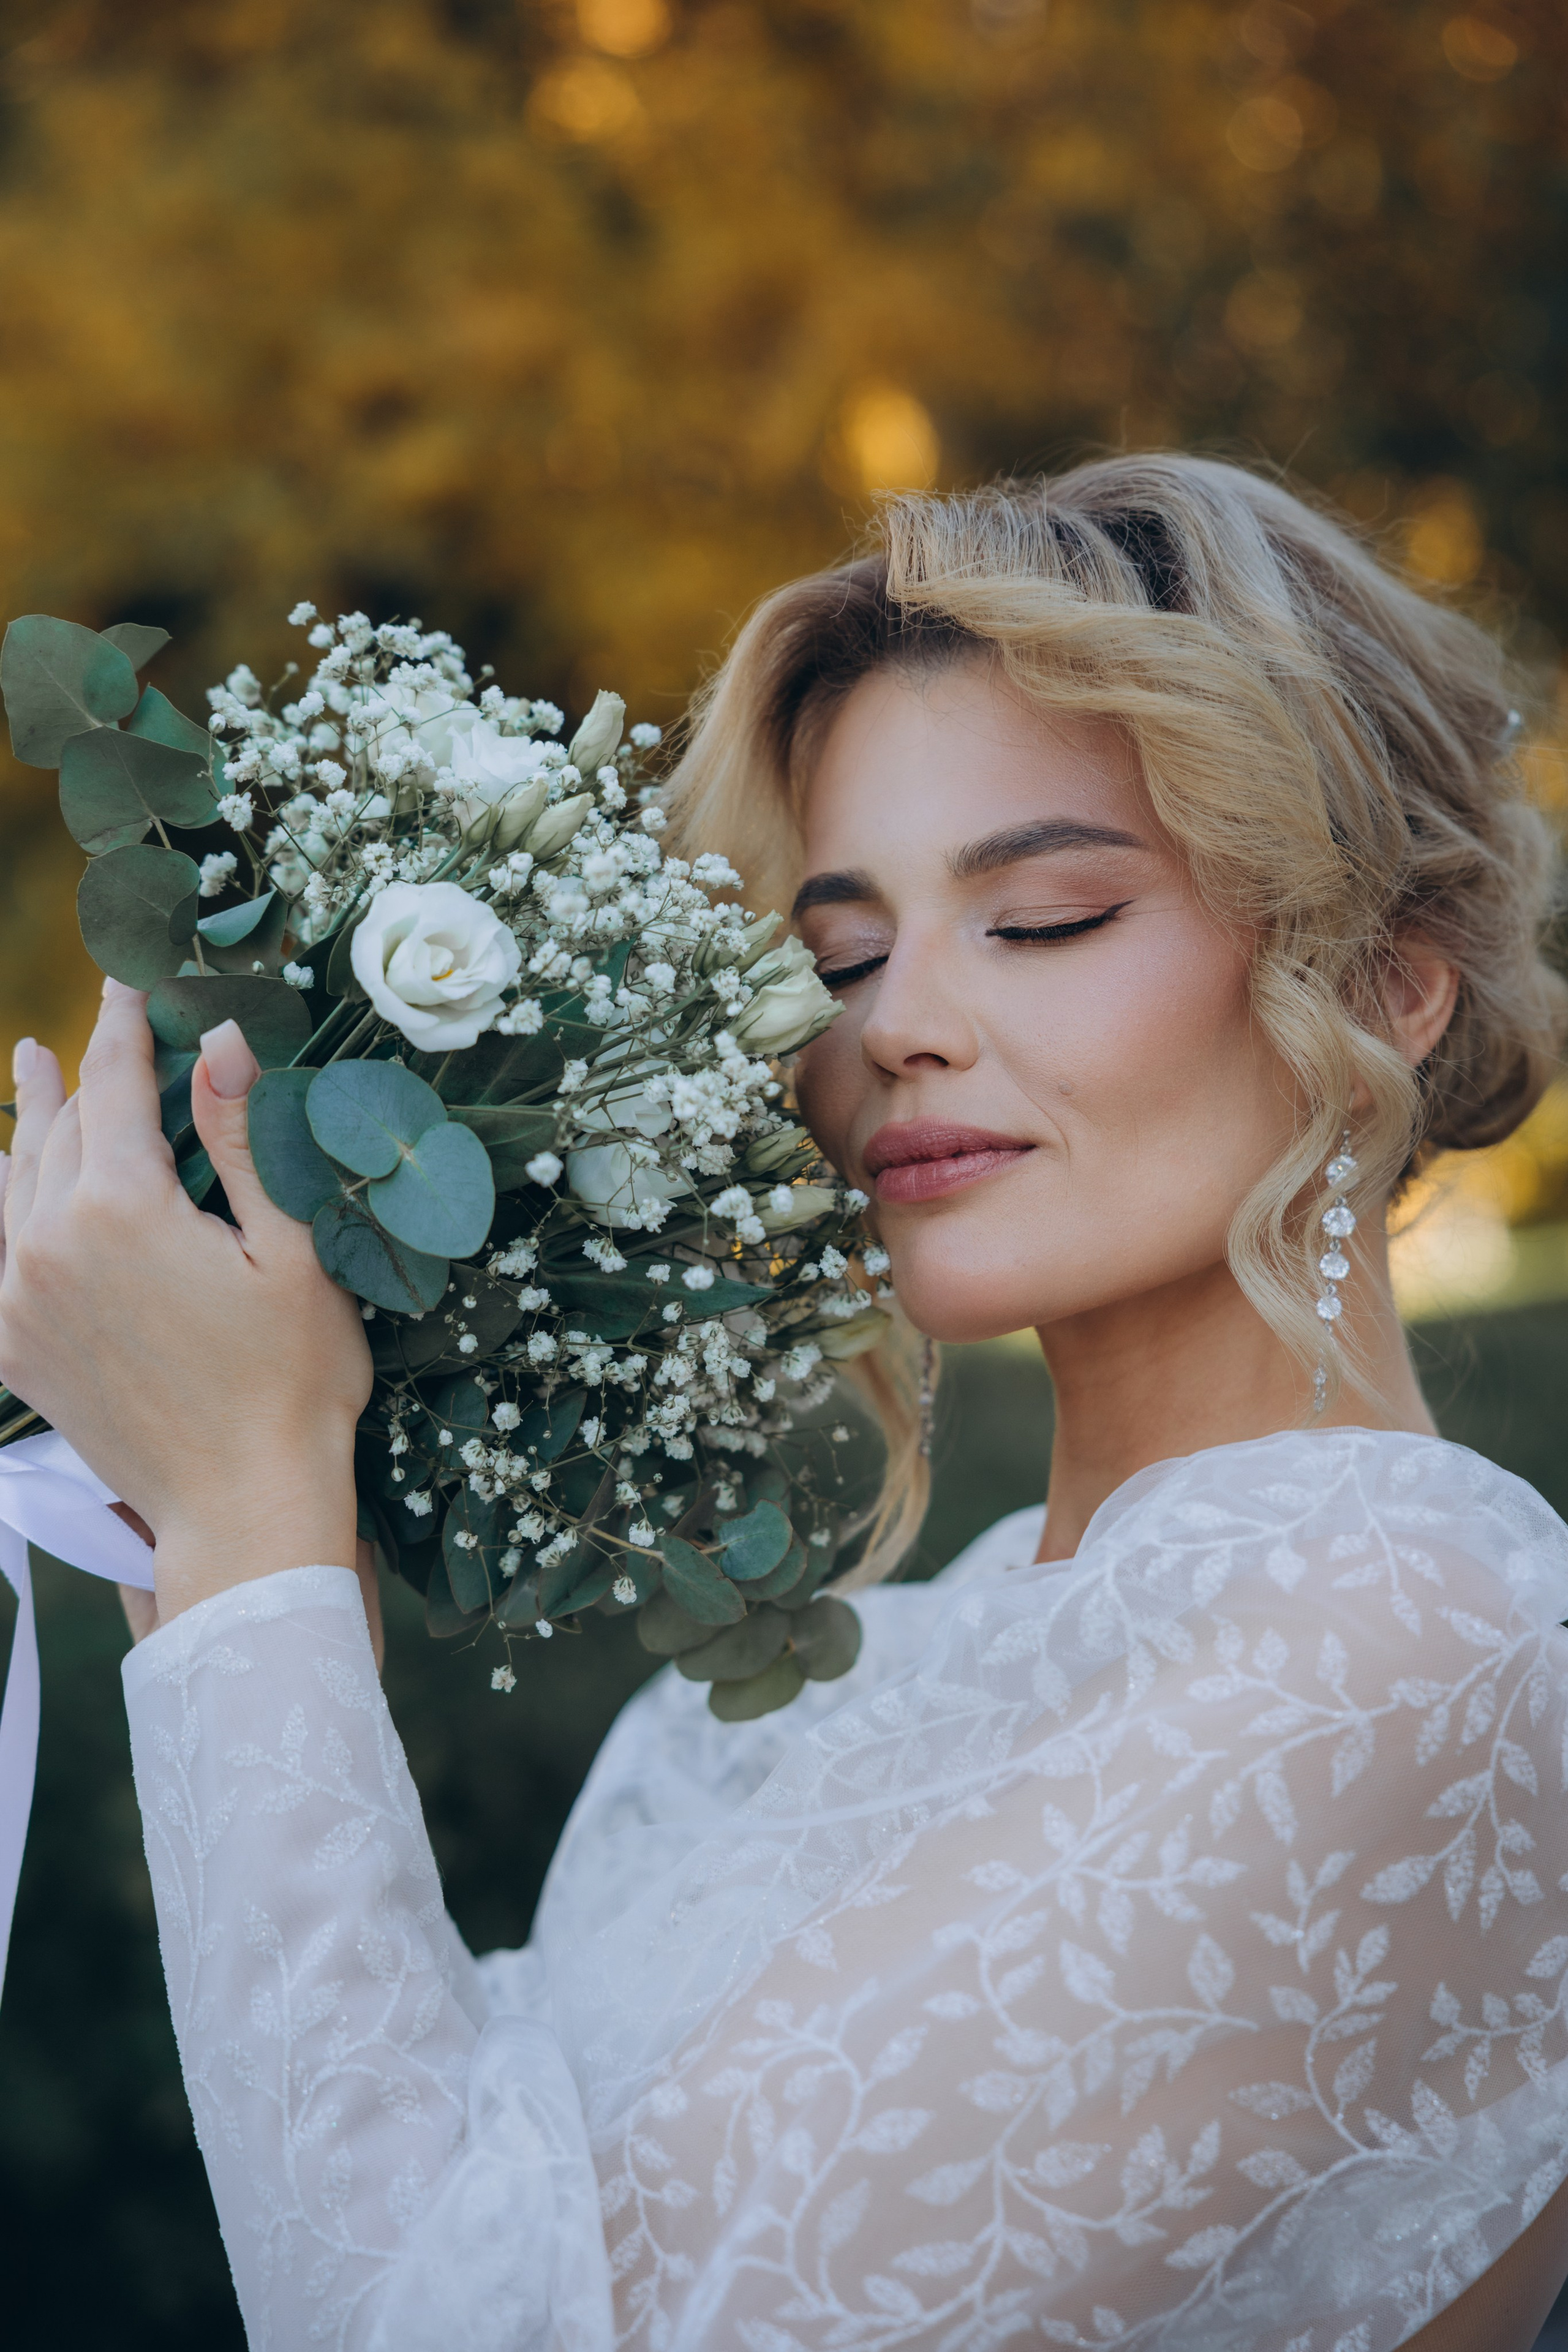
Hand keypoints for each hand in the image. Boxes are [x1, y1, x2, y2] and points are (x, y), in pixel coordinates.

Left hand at [0, 983, 372, 1621]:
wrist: (241, 1506)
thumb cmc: (293, 1382)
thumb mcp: (293, 1251)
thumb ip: (244, 1139)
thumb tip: (222, 1038)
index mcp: (121, 1207)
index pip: (115, 1082)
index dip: (127, 1023)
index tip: (133, 977)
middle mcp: (49, 1243)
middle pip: (61, 1127)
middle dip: (83, 1068)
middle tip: (95, 1020)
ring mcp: (19, 1299)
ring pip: (15, 1181)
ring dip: (32, 1122)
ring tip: (33, 1069)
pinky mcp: (14, 1347)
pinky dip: (3, 1201)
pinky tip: (7, 1183)